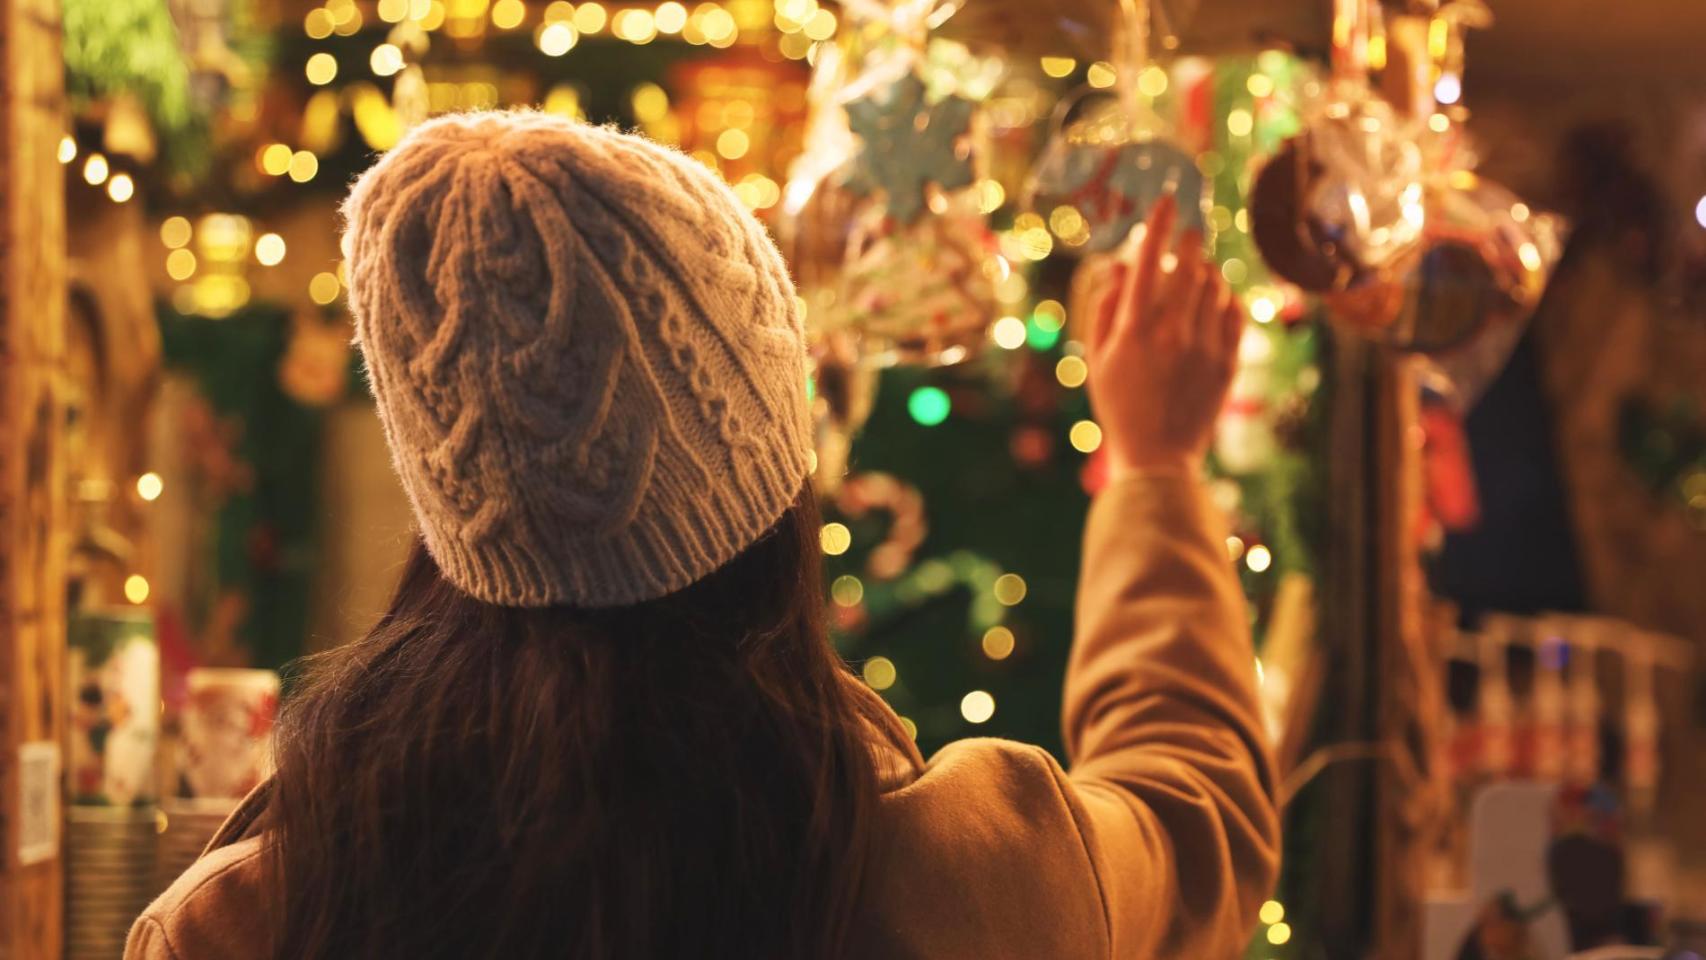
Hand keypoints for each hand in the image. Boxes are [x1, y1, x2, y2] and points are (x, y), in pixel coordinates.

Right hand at [1086, 193, 1243, 478]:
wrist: (1158, 455)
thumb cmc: (1118, 406)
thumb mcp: (1097, 358)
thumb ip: (1105, 308)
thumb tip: (1121, 266)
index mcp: (1134, 329)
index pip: (1150, 259)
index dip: (1159, 224)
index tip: (1167, 199)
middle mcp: (1172, 332)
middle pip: (1190, 265)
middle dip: (1191, 241)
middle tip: (1190, 232)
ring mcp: (1204, 346)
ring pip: (1214, 286)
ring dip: (1206, 272)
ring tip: (1196, 276)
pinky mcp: (1227, 362)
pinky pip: (1234, 313)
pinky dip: (1226, 299)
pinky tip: (1216, 302)